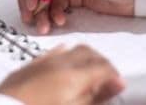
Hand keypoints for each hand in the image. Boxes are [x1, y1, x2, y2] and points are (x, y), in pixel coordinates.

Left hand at [0, 45, 124, 104]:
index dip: (114, 75)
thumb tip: (117, 84)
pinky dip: (64, 56)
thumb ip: (96, 96)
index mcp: (72, 76)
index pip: (103, 66)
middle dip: (101, 63)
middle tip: (107, 79)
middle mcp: (58, 64)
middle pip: (88, 52)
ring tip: (89, 74)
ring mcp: (41, 64)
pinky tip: (65, 63)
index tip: (117, 85)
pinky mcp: (27, 68)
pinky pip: (51, 53)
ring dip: (84, 58)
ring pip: (71, 50)